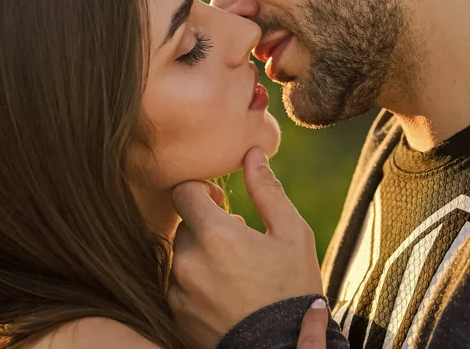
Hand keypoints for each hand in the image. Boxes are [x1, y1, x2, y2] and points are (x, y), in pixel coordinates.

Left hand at [168, 148, 322, 348]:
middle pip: (183, 223)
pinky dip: (195, 281)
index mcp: (216, 235)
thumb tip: (253, 153)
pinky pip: (177, 285)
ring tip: (234, 270)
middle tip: (236, 239)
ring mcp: (179, 292)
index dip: (200, 191)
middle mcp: (189, 262)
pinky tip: (224, 292)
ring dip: (201, 253)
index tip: (219, 201)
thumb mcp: (291, 233)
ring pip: (181, 254)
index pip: (183, 192)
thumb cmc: (292, 288)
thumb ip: (266, 189)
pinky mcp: (176, 316)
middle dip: (205, 224)